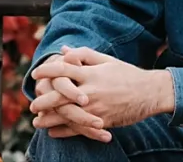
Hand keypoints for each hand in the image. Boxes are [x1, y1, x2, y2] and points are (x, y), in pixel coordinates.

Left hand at [31, 46, 172, 129]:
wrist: (149, 93)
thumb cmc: (127, 74)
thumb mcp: (106, 60)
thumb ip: (83, 55)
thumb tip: (63, 50)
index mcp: (90, 73)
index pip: (62, 70)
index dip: (46, 71)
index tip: (35, 74)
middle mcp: (91, 91)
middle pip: (60, 95)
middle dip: (43, 100)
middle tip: (32, 103)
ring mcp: (95, 108)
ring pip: (66, 115)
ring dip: (49, 119)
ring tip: (38, 121)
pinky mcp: (102, 122)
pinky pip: (79, 129)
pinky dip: (64, 132)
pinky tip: (53, 131)